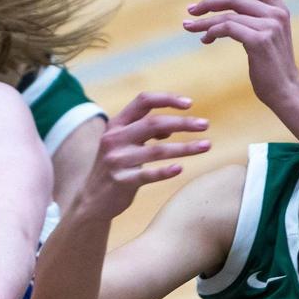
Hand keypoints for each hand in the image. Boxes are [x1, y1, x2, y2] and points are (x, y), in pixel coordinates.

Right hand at [71, 92, 210, 221]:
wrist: (91, 200)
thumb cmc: (114, 167)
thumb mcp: (123, 143)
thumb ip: (143, 132)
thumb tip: (172, 127)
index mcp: (116, 124)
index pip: (143, 101)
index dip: (167, 99)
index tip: (190, 104)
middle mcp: (115, 138)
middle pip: (154, 123)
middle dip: (183, 123)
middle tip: (205, 124)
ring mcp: (117, 160)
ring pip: (157, 150)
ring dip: (185, 147)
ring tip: (206, 146)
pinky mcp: (121, 181)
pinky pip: (148, 175)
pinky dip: (165, 172)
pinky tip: (180, 169)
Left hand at [183, 0, 298, 109]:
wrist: (285, 91)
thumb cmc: (271, 68)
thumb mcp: (266, 38)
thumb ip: (252, 22)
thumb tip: (223, 17)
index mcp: (278, 9)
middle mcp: (275, 14)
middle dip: (208, 3)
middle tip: (190, 10)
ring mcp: (268, 26)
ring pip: (227, 15)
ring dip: (204, 22)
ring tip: (189, 27)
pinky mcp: (258, 40)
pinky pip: (227, 29)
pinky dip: (211, 32)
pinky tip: (205, 40)